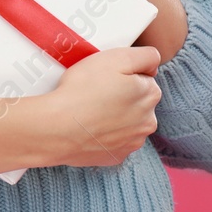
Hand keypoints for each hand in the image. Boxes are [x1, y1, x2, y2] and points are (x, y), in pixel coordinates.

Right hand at [40, 45, 161, 166]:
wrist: (58, 128)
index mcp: (150, 95)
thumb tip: (153, 62)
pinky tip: (89, 125)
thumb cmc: (82, 91)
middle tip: (95, 90)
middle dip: (121, 95)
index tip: (107, 75)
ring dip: (114, 115)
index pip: (145, 78)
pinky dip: (104, 132)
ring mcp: (132, 141)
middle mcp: (148, 121)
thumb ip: (145, 55)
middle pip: (138, 101)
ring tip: (89, 108)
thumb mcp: (116, 58)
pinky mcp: (116, 156)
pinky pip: (113, 139)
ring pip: (127, 122)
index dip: (124, 73)